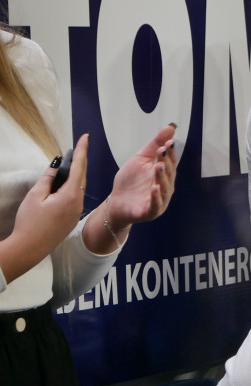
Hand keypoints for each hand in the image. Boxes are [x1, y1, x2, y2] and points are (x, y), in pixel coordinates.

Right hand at [8, 134, 89, 269]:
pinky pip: (75, 197)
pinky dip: (72, 186)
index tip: (86, 137)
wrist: (30, 248)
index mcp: (71, 195)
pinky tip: (65, 183)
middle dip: (80, 161)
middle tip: (77, 146)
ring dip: (76, 174)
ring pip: (79, 187)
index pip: (79, 167)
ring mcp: (77, 211)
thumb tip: (57, 165)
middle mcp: (79, 202)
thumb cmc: (30, 222)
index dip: (82, 150)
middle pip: (82, 176)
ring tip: (70, 162)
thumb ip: (48, 179)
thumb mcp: (35, 196)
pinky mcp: (72, 218)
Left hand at [105, 124, 177, 230]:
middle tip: (161, 151)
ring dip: (162, 177)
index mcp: (164, 173)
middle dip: (166, 162)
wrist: (117, 202)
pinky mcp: (150, 211)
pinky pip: (156, 204)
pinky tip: (155, 188)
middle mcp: (165, 186)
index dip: (170, 153)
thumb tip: (171, 127)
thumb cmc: (130, 181)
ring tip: (158, 166)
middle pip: (169, 174)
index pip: (170, 161)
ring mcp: (159, 199)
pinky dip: (156, 197)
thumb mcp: (141, 158)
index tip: (168, 143)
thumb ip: (155, 144)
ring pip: (165, 188)